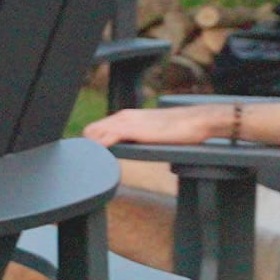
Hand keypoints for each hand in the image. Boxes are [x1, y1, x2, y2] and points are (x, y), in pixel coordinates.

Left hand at [83, 104, 228, 149]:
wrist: (195, 121)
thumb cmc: (179, 128)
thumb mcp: (151, 130)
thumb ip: (138, 135)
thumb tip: (131, 146)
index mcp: (125, 116)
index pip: (96, 127)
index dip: (89, 142)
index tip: (87, 155)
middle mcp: (122, 117)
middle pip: (90, 130)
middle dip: (84, 146)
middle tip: (86, 162)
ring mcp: (126, 122)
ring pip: (94, 133)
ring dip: (89, 148)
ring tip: (90, 163)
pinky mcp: (133, 130)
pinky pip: (107, 137)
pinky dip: (98, 147)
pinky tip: (98, 158)